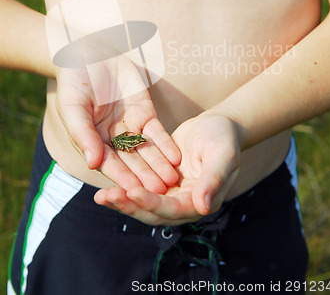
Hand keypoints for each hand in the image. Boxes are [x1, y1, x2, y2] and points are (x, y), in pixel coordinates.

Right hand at [55, 60, 180, 193]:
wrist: (89, 52)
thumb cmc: (74, 80)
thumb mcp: (74, 107)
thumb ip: (84, 135)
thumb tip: (93, 163)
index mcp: (93, 141)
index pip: (109, 163)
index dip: (122, 177)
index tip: (134, 192)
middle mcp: (112, 138)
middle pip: (131, 161)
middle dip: (146, 176)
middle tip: (161, 192)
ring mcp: (130, 126)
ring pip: (147, 150)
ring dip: (159, 165)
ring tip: (172, 180)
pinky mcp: (144, 112)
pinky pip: (157, 132)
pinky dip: (166, 144)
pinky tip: (176, 157)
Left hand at [94, 113, 241, 224]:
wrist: (219, 125)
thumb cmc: (224, 138)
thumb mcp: (222, 155)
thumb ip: (213, 180)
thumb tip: (203, 207)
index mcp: (200, 202)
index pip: (172, 209)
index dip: (151, 202)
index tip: (131, 192)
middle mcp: (183, 203)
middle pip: (152, 211)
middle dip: (128, 205)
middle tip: (103, 197)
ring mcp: (171, 194)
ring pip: (143, 203)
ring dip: (122, 200)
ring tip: (99, 195)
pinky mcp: (160, 181)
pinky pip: (141, 187)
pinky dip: (125, 186)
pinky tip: (106, 181)